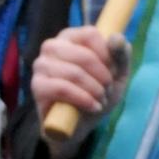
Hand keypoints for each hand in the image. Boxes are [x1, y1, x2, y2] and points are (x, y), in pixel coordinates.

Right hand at [32, 26, 128, 145]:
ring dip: (94, 90)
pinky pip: (61, 88)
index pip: (90, 34)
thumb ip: (121, 54)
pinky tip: (93, 107)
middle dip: (102, 76)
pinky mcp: (37, 86)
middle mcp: (52, 46)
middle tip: (108, 90)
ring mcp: (41, 66)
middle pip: (83, 55)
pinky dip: (83, 99)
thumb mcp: (118, 73)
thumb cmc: (98, 91)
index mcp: (71, 37)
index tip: (114, 70)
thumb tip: (117, 38)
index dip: (107, 54)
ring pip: (74, 73)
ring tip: (101, 100)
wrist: (82, 123)